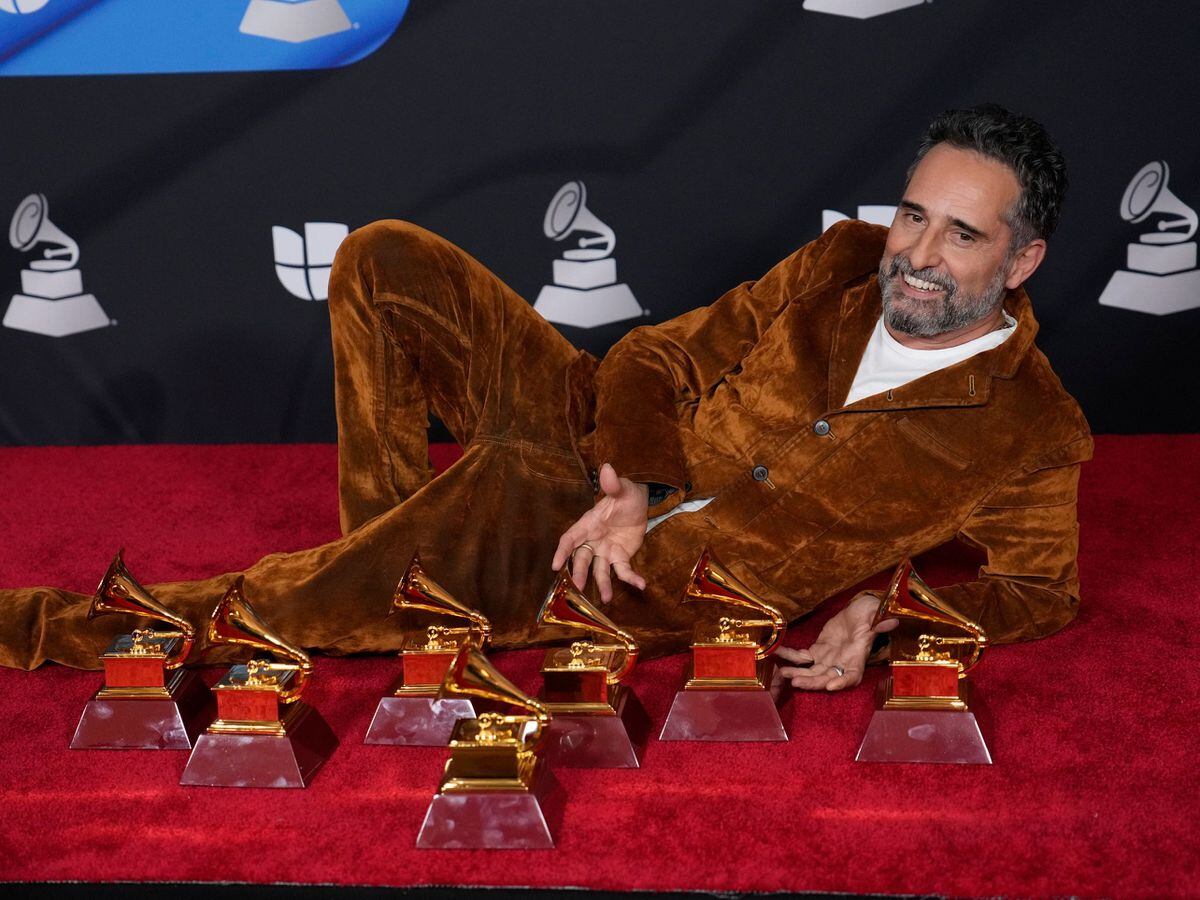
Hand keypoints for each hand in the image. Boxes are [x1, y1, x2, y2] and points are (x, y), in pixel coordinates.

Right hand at [551, 463, 648, 601]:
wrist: (640, 504)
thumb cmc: (625, 495)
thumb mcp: (621, 489)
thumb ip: (614, 484)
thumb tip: (607, 468)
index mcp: (588, 524)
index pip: (570, 539)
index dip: (561, 552)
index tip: (554, 566)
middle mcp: (593, 541)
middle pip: (581, 559)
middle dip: (578, 573)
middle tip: (576, 588)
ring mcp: (606, 551)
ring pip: (600, 571)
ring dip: (602, 584)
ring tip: (606, 598)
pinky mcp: (620, 557)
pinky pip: (624, 570)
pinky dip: (631, 578)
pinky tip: (641, 585)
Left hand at [774, 591, 897, 691]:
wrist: (859, 612)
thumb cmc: (871, 613)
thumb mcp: (878, 614)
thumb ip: (881, 621)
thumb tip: (890, 621)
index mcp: (858, 657)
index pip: (851, 675)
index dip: (842, 682)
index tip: (831, 686)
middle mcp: (842, 663)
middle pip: (827, 678)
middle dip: (812, 682)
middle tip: (796, 682)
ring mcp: (828, 659)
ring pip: (812, 671)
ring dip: (798, 673)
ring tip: (783, 673)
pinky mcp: (817, 651)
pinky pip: (802, 657)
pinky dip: (790, 656)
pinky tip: (778, 653)